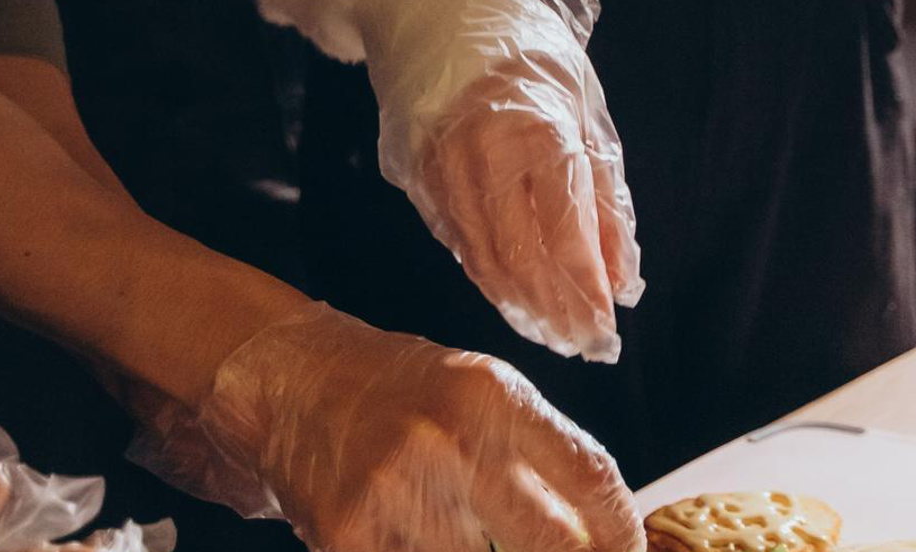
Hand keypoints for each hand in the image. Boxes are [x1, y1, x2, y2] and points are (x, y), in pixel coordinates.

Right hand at [128, 300, 642, 551]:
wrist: (292, 380)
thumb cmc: (396, 391)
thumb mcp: (478, 395)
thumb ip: (537, 455)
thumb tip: (603, 531)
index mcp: (494, 397)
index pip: (592, 479)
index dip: (623, 534)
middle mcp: (453, 440)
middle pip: (555, 545)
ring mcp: (400, 494)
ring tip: (474, 538)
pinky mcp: (351, 540)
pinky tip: (417, 543)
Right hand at [361, 0, 640, 361]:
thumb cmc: (519, 44)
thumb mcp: (579, 100)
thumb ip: (602, 190)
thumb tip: (624, 276)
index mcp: (533, 124)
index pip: (563, 230)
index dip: (585, 288)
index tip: (608, 329)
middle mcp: (480, 151)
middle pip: (519, 258)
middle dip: (556, 311)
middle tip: (587, 345)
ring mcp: (438, 164)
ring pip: (482, 258)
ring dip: (523, 304)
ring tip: (557, 331)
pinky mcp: (412, 173)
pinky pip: (456, 239)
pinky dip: (488, 274)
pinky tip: (514, 295)